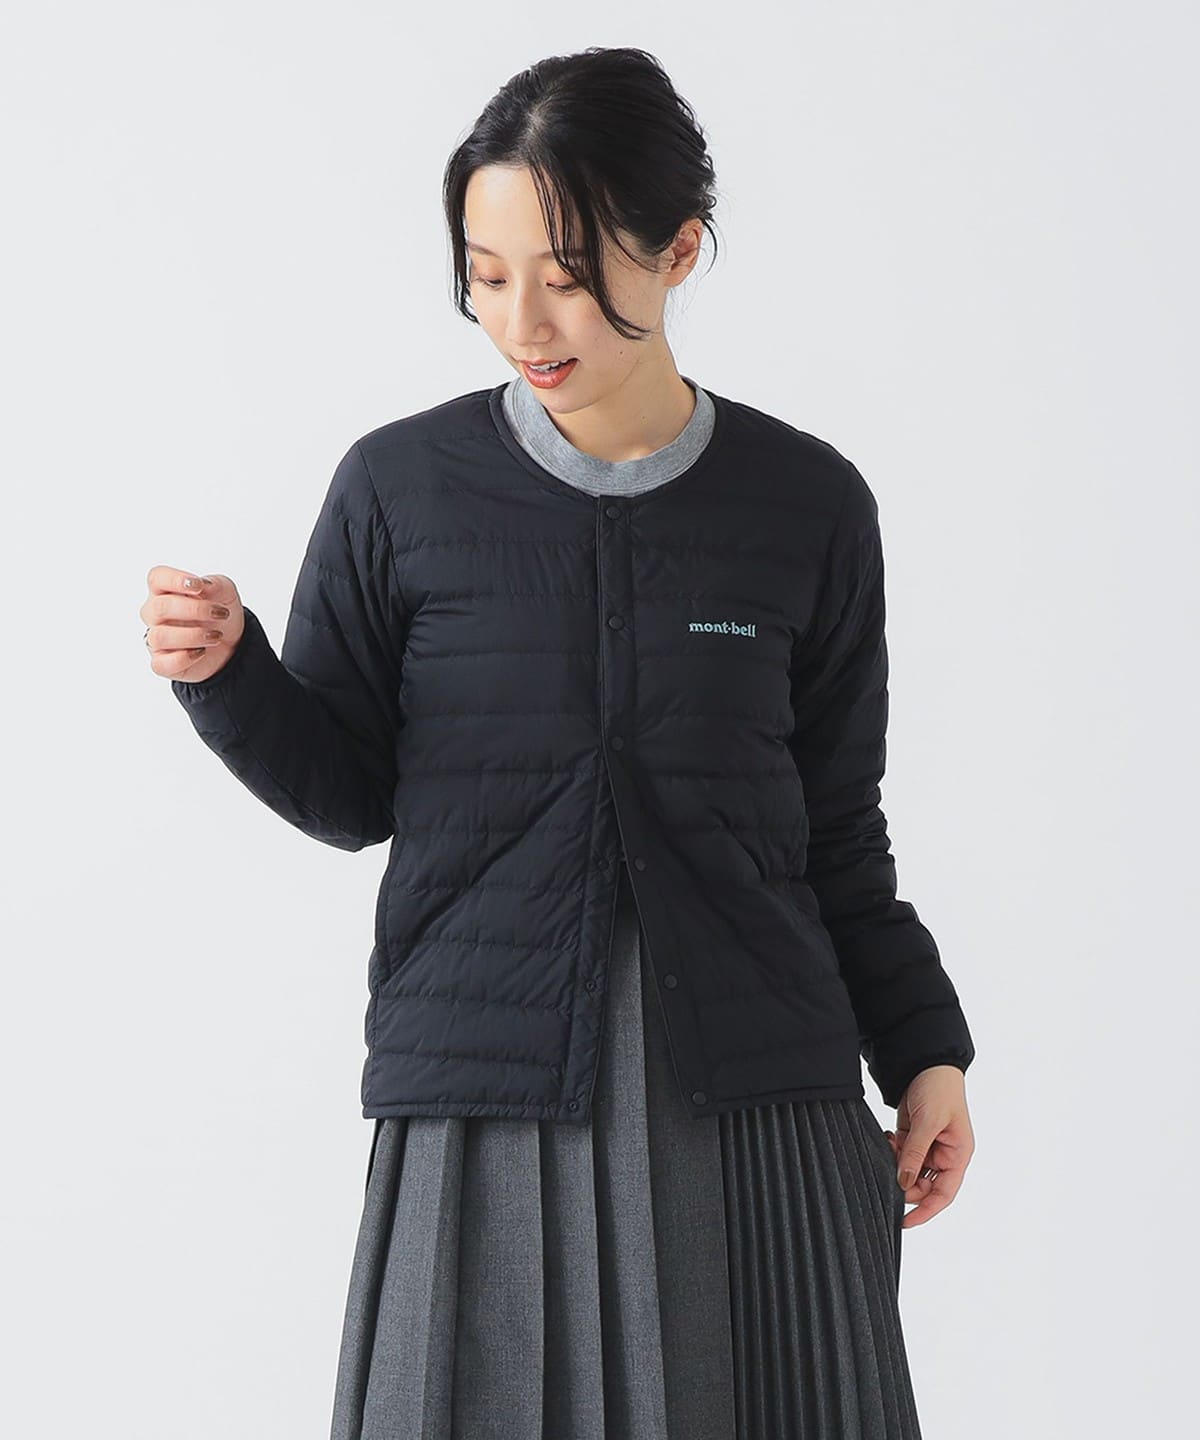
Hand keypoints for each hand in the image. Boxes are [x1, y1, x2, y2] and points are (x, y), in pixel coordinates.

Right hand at [142, 567, 245, 682]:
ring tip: (216, 636)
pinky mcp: (162, 663)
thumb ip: (215, 584)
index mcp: (166, 592)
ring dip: (193, 635)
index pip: (156, 578)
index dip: (174, 580)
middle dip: (194, 610)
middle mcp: (156, 615)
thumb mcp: (226, 593)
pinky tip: (201, 652)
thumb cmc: (219, 614)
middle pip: (159, 607)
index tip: (198, 586)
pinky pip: (161, 664)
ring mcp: (156, 640)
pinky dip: (184, 658)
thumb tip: (204, 585)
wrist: (232, 644)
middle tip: (219, 613)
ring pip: (159, 637)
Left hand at [884, 1064, 974, 1227]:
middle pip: (922, 1185)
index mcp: (957, 1155)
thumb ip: (915, 1154)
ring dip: (895, 1164)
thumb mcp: (928, 1122)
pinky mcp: (912, 1136)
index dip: (926, 1211)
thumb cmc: (939, 1090)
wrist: (926, 1062)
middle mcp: (944, 1155)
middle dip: (904, 1181)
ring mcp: (927, 1146)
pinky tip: (889, 1136)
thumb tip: (902, 1183)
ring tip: (891, 1144)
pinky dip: (891, 1151)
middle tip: (888, 1173)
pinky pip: (900, 1154)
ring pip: (908, 1170)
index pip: (943, 1194)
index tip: (905, 1222)